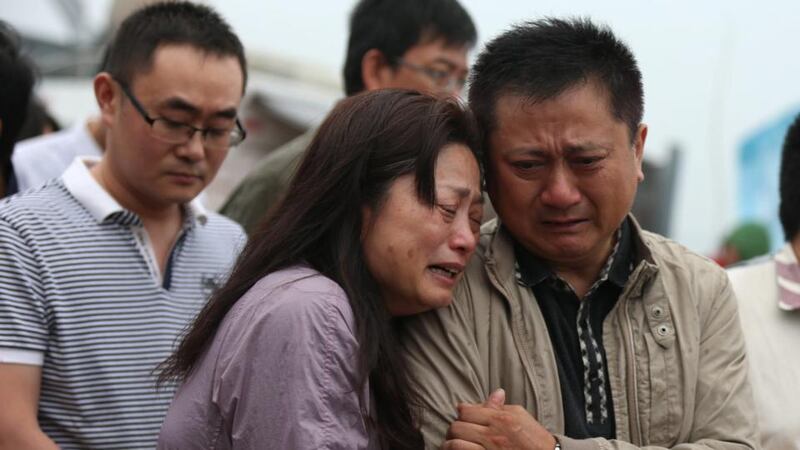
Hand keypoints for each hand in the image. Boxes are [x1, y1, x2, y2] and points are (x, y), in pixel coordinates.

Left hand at [441, 389, 555, 449]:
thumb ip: (503, 407)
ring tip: (453, 444)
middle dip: (455, 429)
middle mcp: (492, 435)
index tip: (464, 417)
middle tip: (458, 432)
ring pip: (454, 443)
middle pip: (457, 426)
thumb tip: (496, 392)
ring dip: (451, 444)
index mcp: (500, 419)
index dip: (462, 413)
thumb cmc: (534, 440)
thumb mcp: (521, 417)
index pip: (466, 411)